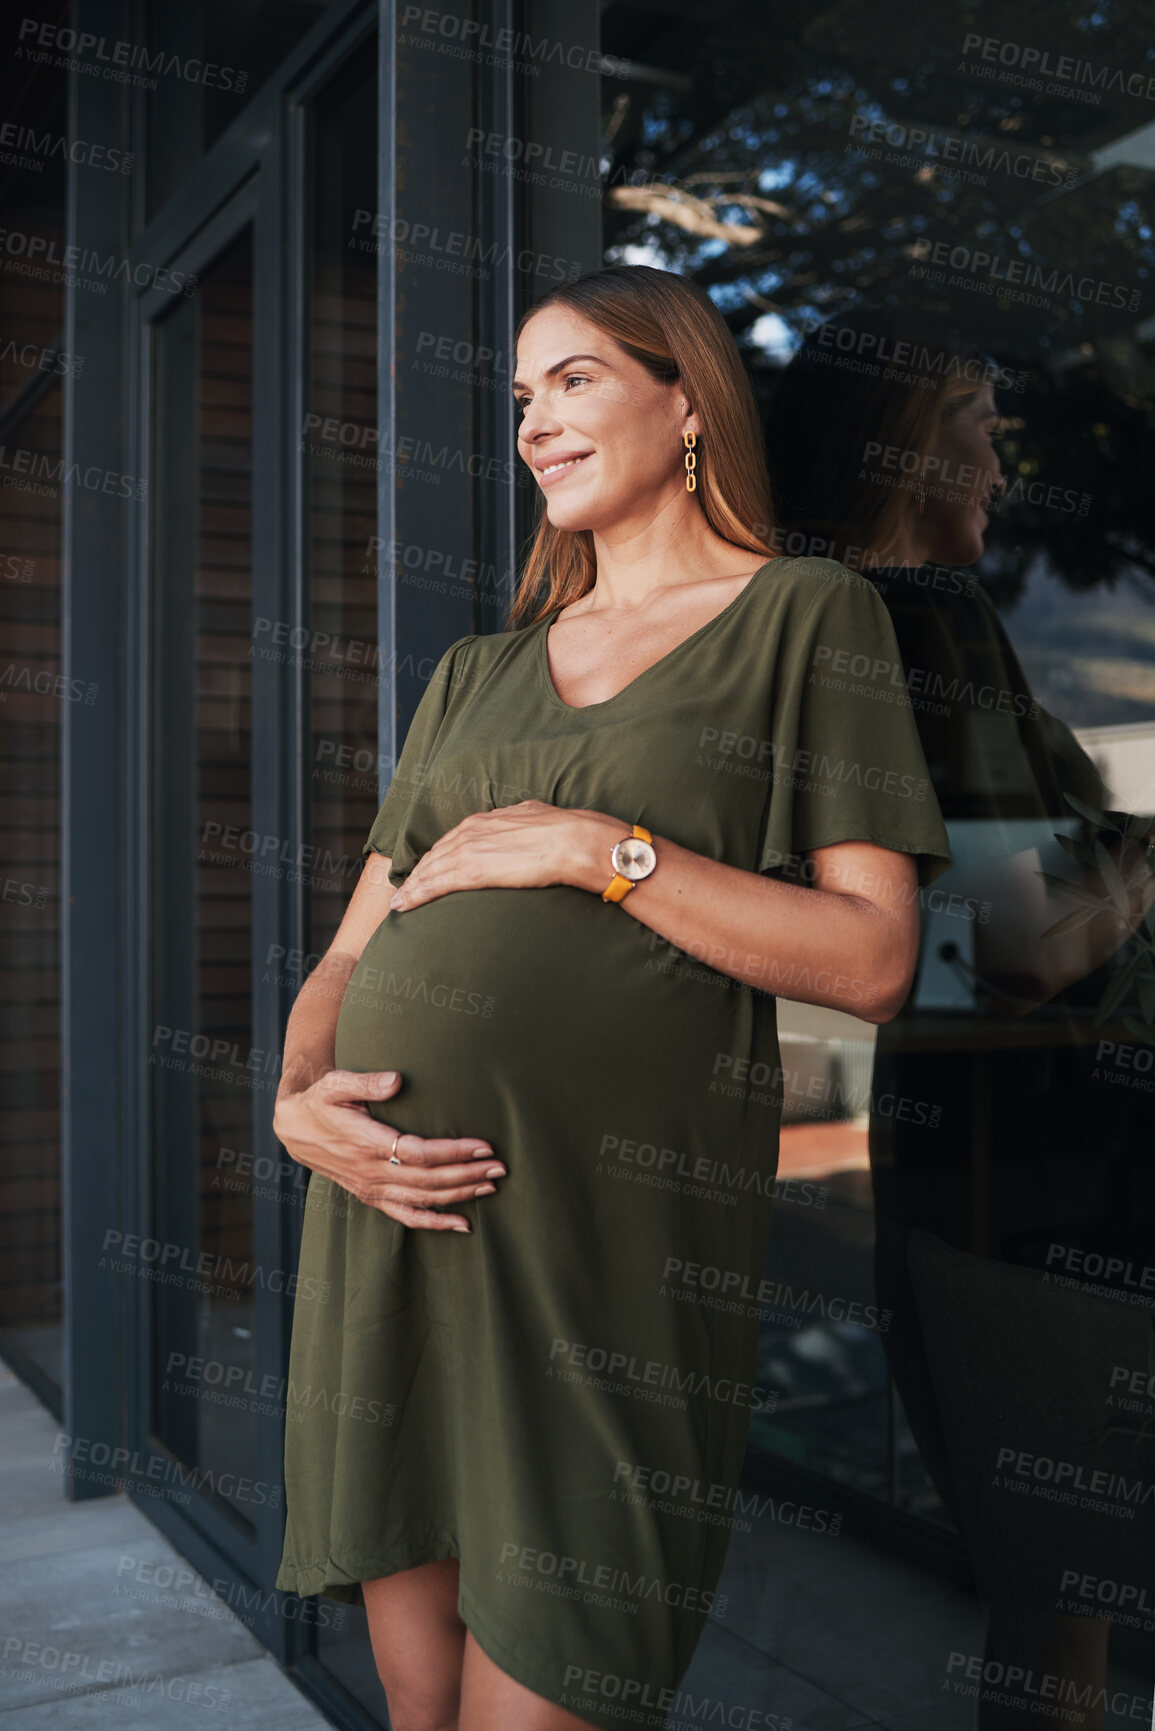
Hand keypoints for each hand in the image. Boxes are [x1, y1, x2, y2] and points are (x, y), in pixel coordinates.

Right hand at [272, 1068, 506, 1232]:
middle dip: (467, 1175)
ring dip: (459, 1196)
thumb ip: (365, 1082)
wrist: (295, 1129)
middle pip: (428, 1180)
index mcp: (366, 1143)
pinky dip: (435, 1222)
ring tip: (491, 1187)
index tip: (483, 1146)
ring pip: (422, 1200)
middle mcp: (371, 1172)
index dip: (453, 1152)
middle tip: (500, 1168)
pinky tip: (462, 1224)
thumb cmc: (321, 1101)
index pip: (419, 1153)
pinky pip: (406, 1216)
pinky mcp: (372, 1197)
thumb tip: (397, 1080)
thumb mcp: (335, 1084)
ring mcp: (372, 1188)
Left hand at [388, 800, 620, 910]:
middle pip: (436, 853)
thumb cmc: (567, 831)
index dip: (440, 855)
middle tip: (407, 887)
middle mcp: (472, 831)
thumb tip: (527, 823)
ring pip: (430, 869)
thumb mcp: (537, 816)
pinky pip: (434, 884)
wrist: (574, 841)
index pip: (454, 838)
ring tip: (400, 901)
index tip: (431, 866)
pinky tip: (403, 905)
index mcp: (488, 819)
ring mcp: (468, 850)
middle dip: (421, 871)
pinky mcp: (470, 872)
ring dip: (413, 886)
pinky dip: (416, 894)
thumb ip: (524, 822)